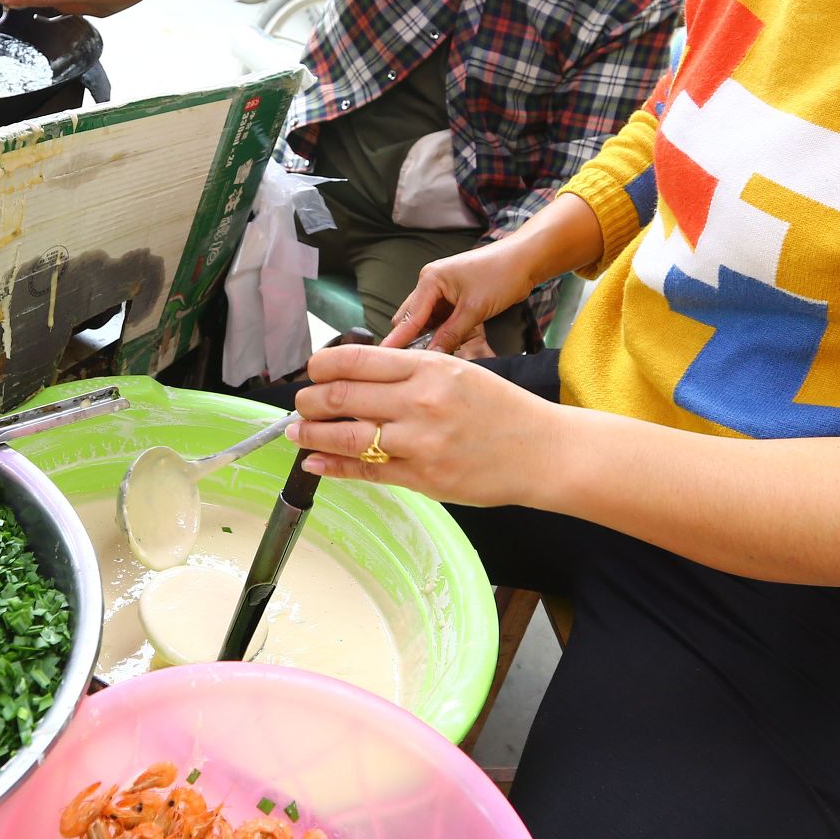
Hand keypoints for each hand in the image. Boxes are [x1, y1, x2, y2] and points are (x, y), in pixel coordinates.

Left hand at [288, 344, 560, 506]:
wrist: (542, 451)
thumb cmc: (502, 409)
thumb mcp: (458, 372)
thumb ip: (409, 373)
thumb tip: (356, 376)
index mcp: (429, 368)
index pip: (356, 360)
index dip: (322, 365)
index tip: (312, 370)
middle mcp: (421, 402)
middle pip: (342, 396)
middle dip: (309, 400)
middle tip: (300, 403)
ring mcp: (421, 443)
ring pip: (346, 436)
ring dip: (311, 434)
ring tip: (297, 432)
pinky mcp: (423, 479)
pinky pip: (365, 471)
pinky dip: (332, 466)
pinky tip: (315, 461)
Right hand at [384, 241, 535, 353]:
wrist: (525, 260)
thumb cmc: (501, 274)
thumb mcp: (474, 309)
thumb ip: (450, 335)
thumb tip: (431, 356)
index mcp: (429, 281)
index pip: (407, 318)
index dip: (397, 341)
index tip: (386, 360)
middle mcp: (430, 284)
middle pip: (411, 320)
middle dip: (415, 341)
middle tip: (422, 363)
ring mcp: (441, 291)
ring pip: (426, 323)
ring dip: (433, 338)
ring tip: (447, 350)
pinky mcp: (453, 298)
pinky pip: (440, 321)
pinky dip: (445, 333)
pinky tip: (457, 341)